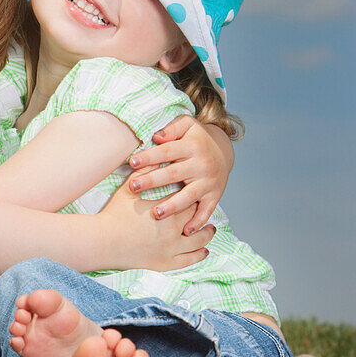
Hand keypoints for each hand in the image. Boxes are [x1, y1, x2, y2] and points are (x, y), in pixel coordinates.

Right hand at [99, 181, 214, 271]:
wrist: (102, 242)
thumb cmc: (113, 215)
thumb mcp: (129, 189)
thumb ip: (146, 172)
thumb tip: (158, 157)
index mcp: (166, 211)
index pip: (189, 200)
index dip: (192, 194)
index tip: (194, 190)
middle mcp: (174, 232)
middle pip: (195, 219)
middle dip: (200, 211)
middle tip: (204, 206)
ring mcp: (171, 250)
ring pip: (198, 242)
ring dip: (206, 234)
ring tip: (211, 229)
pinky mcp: (165, 264)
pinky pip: (189, 260)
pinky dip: (199, 255)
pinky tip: (204, 250)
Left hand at [128, 116, 230, 233]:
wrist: (224, 149)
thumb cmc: (197, 137)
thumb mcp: (187, 124)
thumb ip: (171, 128)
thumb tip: (157, 137)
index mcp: (192, 146)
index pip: (167, 151)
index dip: (149, 157)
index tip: (132, 162)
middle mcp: (201, 165)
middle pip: (174, 174)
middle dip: (153, 181)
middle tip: (134, 187)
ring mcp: (208, 182)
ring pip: (189, 196)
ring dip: (172, 205)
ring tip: (156, 213)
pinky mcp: (215, 195)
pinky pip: (206, 210)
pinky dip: (197, 222)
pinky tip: (185, 231)